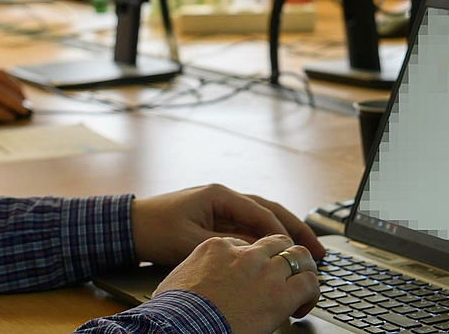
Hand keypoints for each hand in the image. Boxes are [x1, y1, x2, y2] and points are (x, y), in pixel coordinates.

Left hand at [131, 184, 325, 267]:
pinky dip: (268, 238)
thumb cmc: (156, 230)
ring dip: (286, 233)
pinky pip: (250, 227)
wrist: (130, 226)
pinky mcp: (217, 219)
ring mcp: (222, 206)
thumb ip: (226, 245)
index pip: (262, 212)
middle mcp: (224, 196)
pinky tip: (280, 252)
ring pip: (263, 218)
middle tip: (319, 250)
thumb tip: (258, 253)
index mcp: (220, 195)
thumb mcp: (192, 241)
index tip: (300, 252)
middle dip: (296, 229)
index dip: (284, 233)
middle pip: (270, 210)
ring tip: (308, 251)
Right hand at [155, 234, 318, 333]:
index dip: (253, 260)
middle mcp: (245, 254)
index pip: (245, 244)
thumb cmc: (175, 311)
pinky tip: (302, 306)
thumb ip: (192, 274)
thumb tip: (187, 285)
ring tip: (302, 285)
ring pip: (299, 256)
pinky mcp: (280, 294)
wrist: (183, 325)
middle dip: (283, 256)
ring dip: (304, 269)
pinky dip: (311, 293)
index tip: (254, 275)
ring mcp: (264, 271)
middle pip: (276, 242)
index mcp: (217, 248)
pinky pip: (309, 283)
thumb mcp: (175, 281)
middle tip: (284, 274)